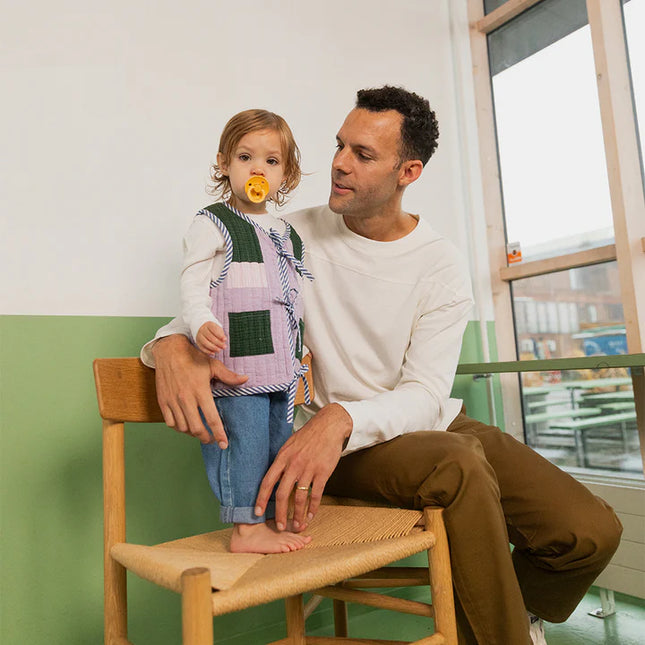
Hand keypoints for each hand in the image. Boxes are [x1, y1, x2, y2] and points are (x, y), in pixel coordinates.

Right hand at [152, 335, 247, 444]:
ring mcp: (173, 401)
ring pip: (183, 427)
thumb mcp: (213, 365)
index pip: (212, 418)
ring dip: (193, 434)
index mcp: (200, 391)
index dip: (219, 433)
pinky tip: (185, 426)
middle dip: (206, 438)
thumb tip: (246, 379)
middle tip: (212, 439)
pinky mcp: (163, 401)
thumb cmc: (193, 357)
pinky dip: (178, 428)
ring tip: (200, 433)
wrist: (169, 351)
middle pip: (197, 428)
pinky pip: (170, 422)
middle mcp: (186, 398)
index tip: (224, 444)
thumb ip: (229, 376)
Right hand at [196, 321, 226, 354]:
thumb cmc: (213, 330)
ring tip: (219, 350)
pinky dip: (207, 351)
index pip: (214, 329)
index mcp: (208, 325)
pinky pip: (202, 348)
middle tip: (224, 347)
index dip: (220, 335)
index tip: (225, 340)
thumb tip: (223, 341)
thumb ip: (221, 334)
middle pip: (210, 337)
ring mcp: (199, 336)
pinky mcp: (198, 342)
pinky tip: (213, 353)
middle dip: (218, 343)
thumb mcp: (218, 329)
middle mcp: (202, 330)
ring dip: (213, 348)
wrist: (203, 329)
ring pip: (205, 343)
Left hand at [255, 403, 351, 530]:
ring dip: (297, 514)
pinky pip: (316, 494)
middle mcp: (293, 464)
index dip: (260, 498)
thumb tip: (274, 476)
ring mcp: (308, 469)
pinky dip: (312, 508)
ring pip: (299, 498)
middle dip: (279, 513)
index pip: (267, 481)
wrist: (329, 426)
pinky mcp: (323, 472)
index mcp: (282, 457)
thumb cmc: (308, 435)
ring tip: (296, 525)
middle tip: (279, 527)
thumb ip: (282, 461)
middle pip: (282, 494)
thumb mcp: (289, 444)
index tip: (256, 512)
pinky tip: (310, 516)